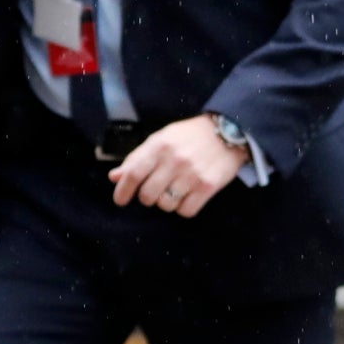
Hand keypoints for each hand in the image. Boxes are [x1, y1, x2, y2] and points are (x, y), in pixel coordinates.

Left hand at [110, 116, 246, 216]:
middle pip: (148, 194)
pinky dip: (183, 208)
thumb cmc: (189, 136)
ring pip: (166, 205)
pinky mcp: (209, 186)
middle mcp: (175, 161)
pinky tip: (187, 197)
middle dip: (147, 198)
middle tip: (154, 193)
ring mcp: (193, 174)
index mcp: (160, 146)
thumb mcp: (161, 139)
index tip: (121, 200)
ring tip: (174, 192)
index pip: (134, 174)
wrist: (228, 132)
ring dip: (166, 203)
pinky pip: (187, 211)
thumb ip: (137, 158)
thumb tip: (115, 177)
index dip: (123, 191)